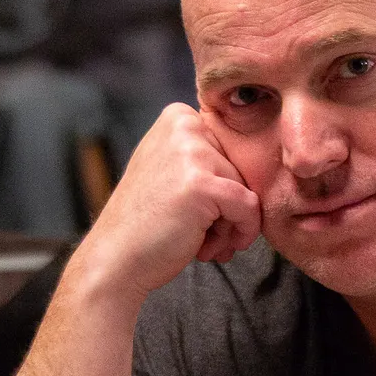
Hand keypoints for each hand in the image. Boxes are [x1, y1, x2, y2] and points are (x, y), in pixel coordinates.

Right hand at [76, 103, 261, 304]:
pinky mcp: (202, 184)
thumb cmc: (146, 222)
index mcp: (178, 117)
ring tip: (199, 241)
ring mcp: (192, 153)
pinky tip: (211, 248)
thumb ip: (204, 155)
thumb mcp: (170, 169)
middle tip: (200, 232)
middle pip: (241, 168)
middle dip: (228, 207)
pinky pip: (249, 207)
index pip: (231, 150)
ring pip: (247, 189)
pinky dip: (241, 232)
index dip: (222, 185)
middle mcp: (185, 125)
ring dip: (230, 224)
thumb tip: (259, 163)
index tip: (201, 210)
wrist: (117, 258)